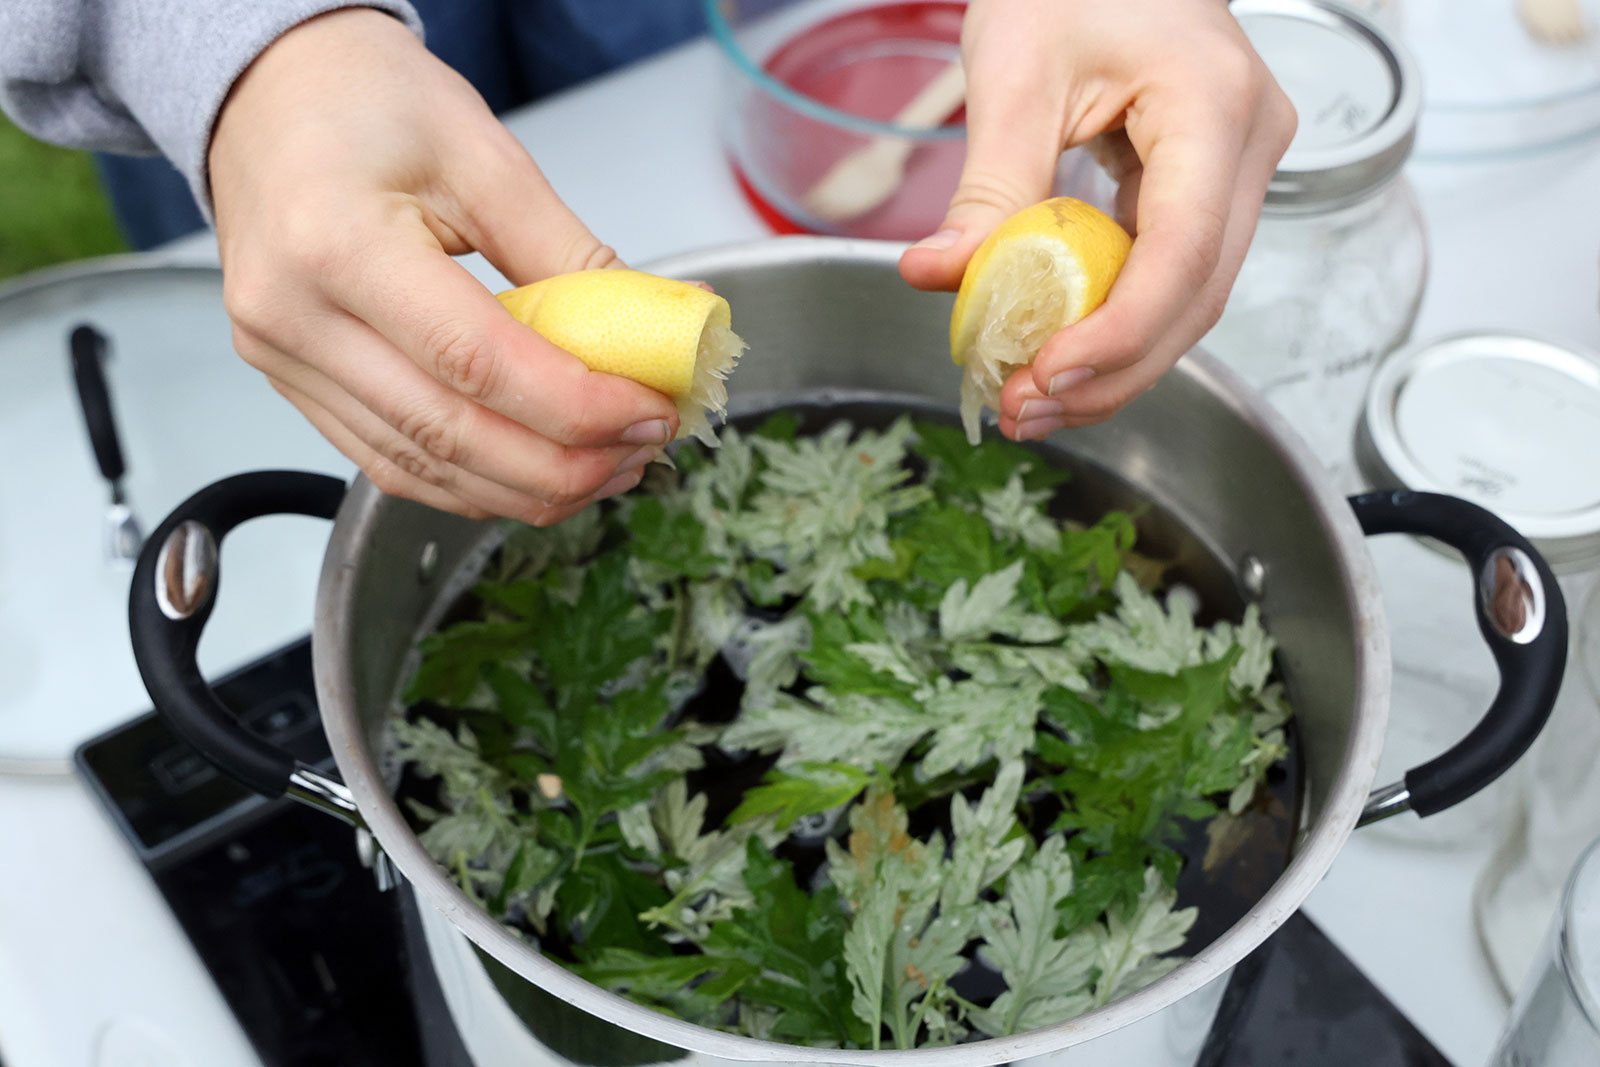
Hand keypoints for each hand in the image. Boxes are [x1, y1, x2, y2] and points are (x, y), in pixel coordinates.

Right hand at [209, 9, 678, 524]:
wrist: (271, 95)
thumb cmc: (363, 101)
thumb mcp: (484, 155)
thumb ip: (571, 256)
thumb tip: (655, 332)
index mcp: (336, 243)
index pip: (475, 362)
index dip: (575, 407)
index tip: (650, 412)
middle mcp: (293, 316)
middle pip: (449, 434)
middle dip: (564, 464)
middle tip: (642, 448)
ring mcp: (283, 360)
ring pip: (421, 468)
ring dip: (526, 486)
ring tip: (607, 465)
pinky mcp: (292, 384)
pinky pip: (390, 461)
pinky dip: (473, 481)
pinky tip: (537, 470)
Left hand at [898, 0, 1295, 439]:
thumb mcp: (1015, 72)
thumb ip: (985, 185)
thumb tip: (935, 275)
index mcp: (1212, 104)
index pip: (1182, 251)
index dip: (1118, 333)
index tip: (1045, 375)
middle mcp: (1249, 142)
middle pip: (1198, 296)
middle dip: (1112, 371)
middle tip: (1025, 411)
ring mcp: (1239, 169)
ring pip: (1192, 301)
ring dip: (1115, 364)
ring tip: (1032, 402)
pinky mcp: (1210, 189)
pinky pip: (1172, 277)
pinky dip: (1116, 325)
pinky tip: (1059, 357)